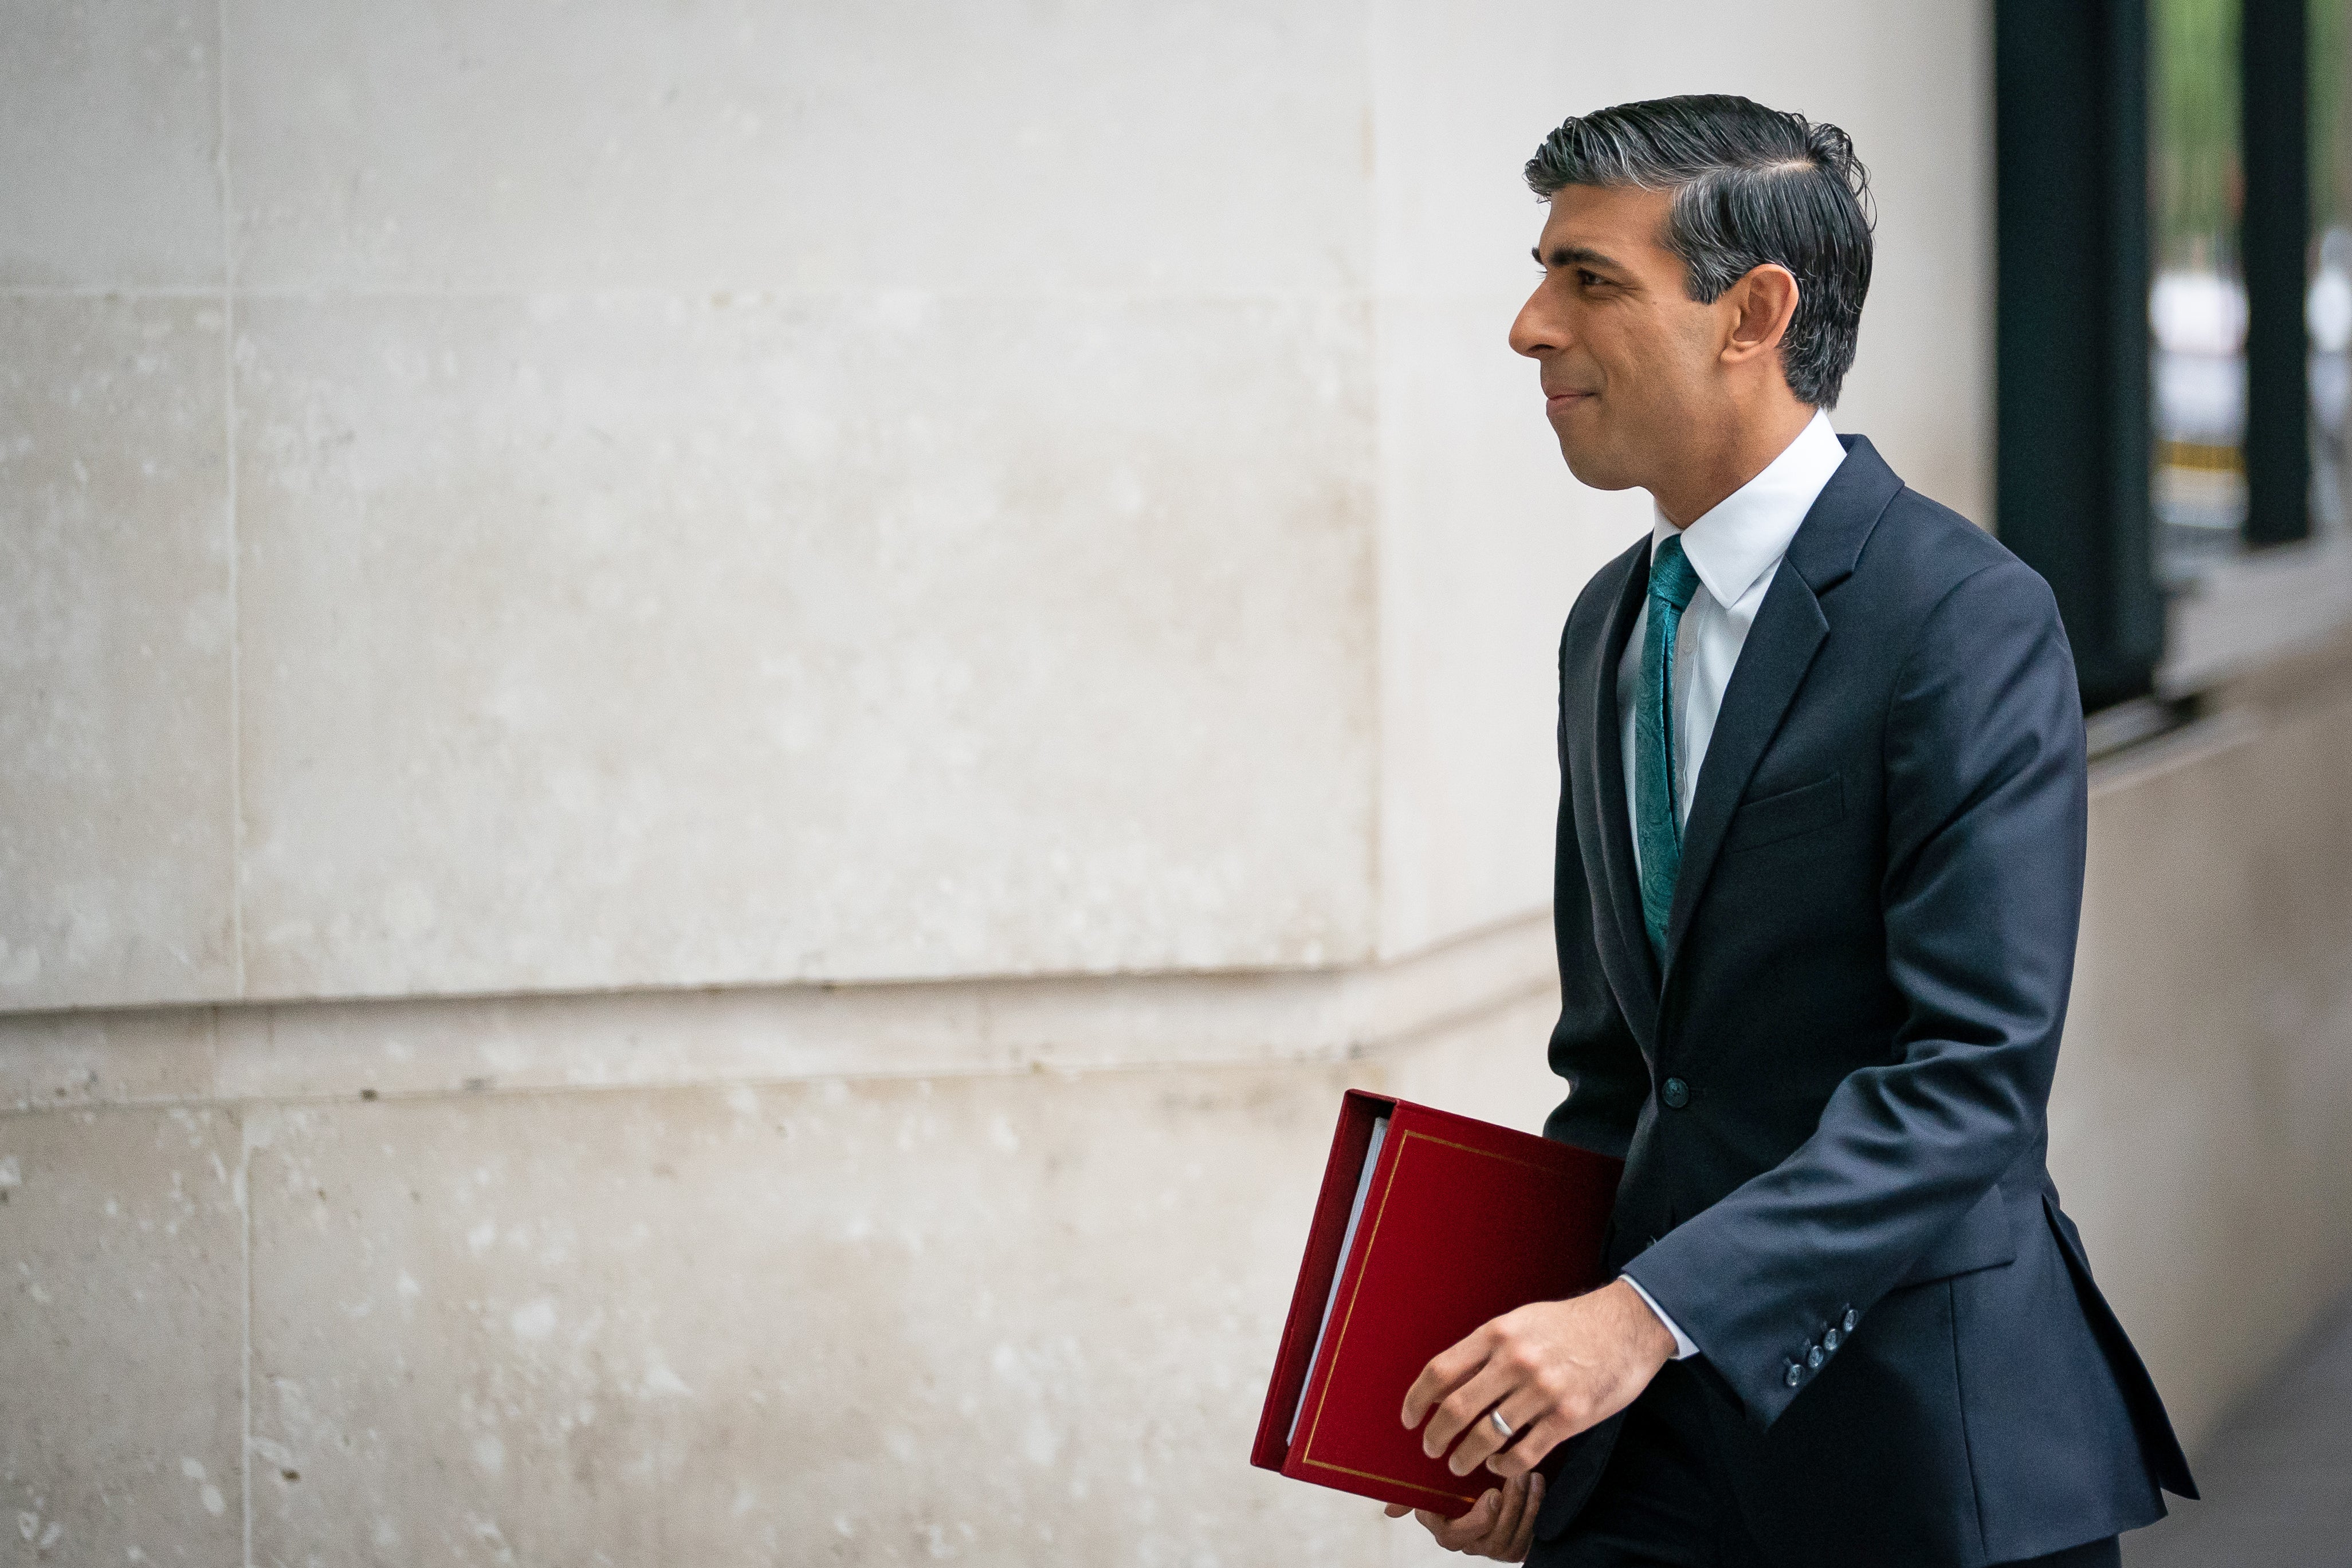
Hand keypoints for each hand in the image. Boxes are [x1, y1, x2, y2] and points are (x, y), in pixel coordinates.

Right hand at [1379, 1471, 1543, 1559]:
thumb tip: (1389, 1510)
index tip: (1493, 1494)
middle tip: (1514, 1479)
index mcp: (1443, 1523)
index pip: (1449, 1533)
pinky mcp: (1513, 1548)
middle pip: (1484, 1539)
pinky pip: (1524, 1539)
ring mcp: (1489, 1547)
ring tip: (1528, 1475)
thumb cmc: (1467, 1471)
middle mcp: (1465, 1540)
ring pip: (1505, 1539)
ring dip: (1521, 1506)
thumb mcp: (1442, 1472)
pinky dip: (1534, 1510)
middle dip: (1504, 1509)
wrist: (1501, 1472)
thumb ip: (1417, 1488)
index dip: (1474, 1519)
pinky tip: (1538, 1484)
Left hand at [1401, 1278, 1675, 1480]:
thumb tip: (1450, 1383)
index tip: (1409, 1418)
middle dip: (1436, 1436)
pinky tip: (1498, 1465)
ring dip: (1465, 1456)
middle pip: (1457, 1408)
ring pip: (1488, 1436)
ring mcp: (1544, 1391)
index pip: (1441, 1371)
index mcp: (1498, 1333)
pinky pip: (1525, 1453)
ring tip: (1458, 1464)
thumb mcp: (1521, 1321)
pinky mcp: (1570, 1417)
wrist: (1628, 1324)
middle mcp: (1516, 1361)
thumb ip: (1487, 1349)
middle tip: (1431, 1448)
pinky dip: (1505, 1465)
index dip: (1417, 1399)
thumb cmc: (1569, 1324)